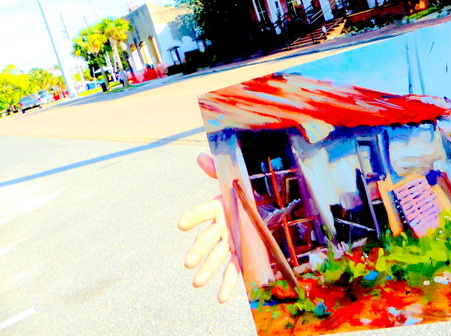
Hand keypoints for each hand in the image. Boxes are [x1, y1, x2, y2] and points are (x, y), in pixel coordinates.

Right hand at [178, 153, 240, 302]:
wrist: (266, 205)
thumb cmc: (244, 193)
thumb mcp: (234, 180)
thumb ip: (218, 171)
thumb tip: (200, 156)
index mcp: (219, 208)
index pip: (204, 211)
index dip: (194, 217)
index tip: (181, 224)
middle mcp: (222, 227)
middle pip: (208, 239)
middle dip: (199, 251)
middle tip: (188, 263)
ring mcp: (230, 242)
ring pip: (217, 257)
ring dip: (207, 270)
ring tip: (197, 283)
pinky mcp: (239, 255)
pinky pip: (233, 270)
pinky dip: (227, 285)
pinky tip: (222, 298)